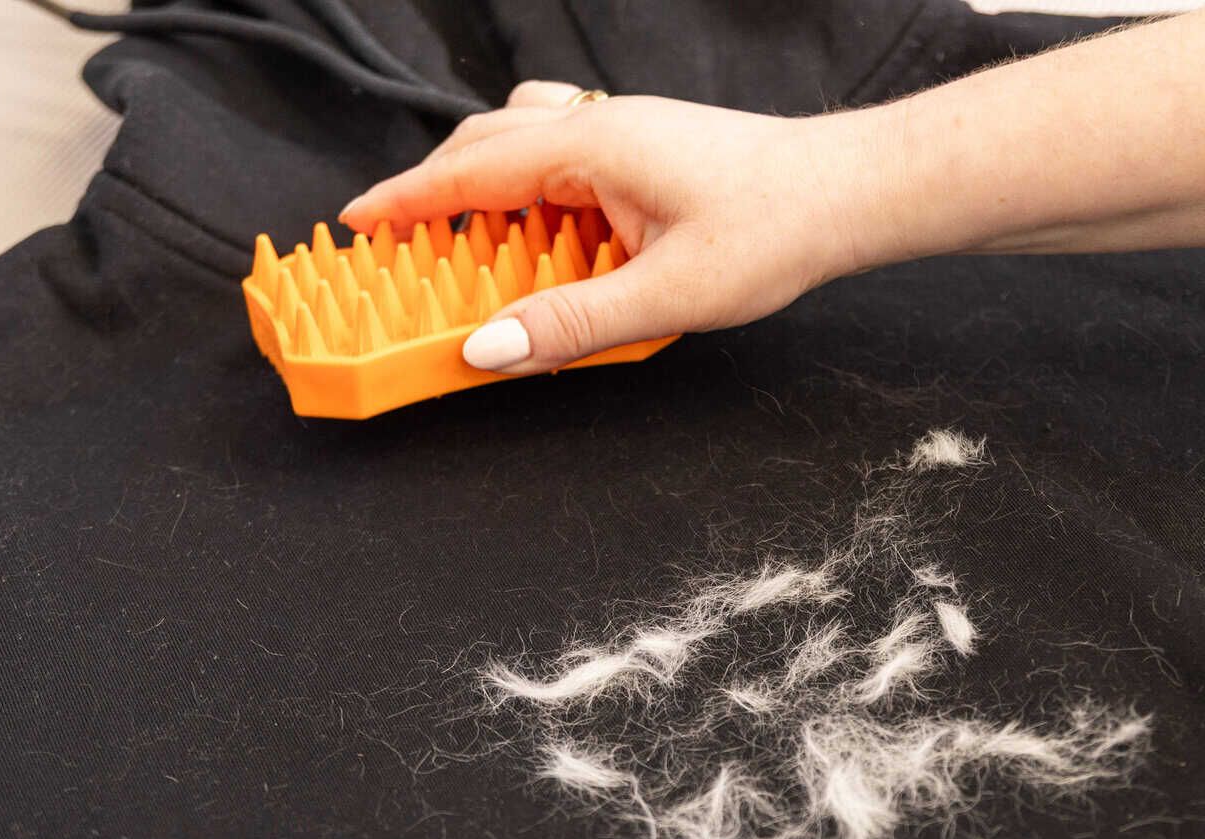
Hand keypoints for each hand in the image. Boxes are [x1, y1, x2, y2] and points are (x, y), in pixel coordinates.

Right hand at [337, 81, 871, 374]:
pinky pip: (561, 149)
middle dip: (432, 189)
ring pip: (521, 137)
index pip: (470, 171)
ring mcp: (624, 128)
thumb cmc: (775, 230)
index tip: (354, 224)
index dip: (405, 201)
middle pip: (485, 144)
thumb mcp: (667, 296)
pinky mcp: (646, 144)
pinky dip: (528, 180)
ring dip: (481, 180)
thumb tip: (487, 348)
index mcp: (591, 148)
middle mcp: (599, 124)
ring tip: (461, 238)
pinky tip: (542, 227)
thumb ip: (570, 323)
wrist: (850, 193)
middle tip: (395, 239)